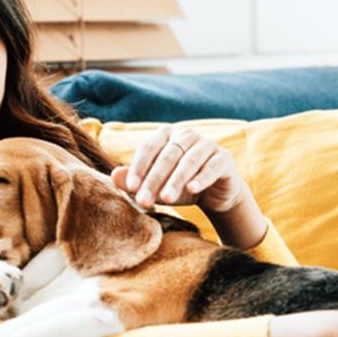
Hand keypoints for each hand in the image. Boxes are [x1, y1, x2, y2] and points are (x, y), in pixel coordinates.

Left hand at [110, 125, 268, 248]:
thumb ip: (135, 181)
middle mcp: (186, 135)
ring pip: (189, 160)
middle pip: (167, 155)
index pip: (148, 147)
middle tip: (144, 201)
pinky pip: (212, 166)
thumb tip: (113, 176)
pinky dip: (201, 178)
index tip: (130, 187)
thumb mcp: (155, 186)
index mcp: (166, 135)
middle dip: (154, 179)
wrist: (213, 194)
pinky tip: (191, 189)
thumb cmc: (178, 186)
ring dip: (176, 180)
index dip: (138, 167)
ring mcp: (207, 144)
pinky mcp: (224, 158)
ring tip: (166, 199)